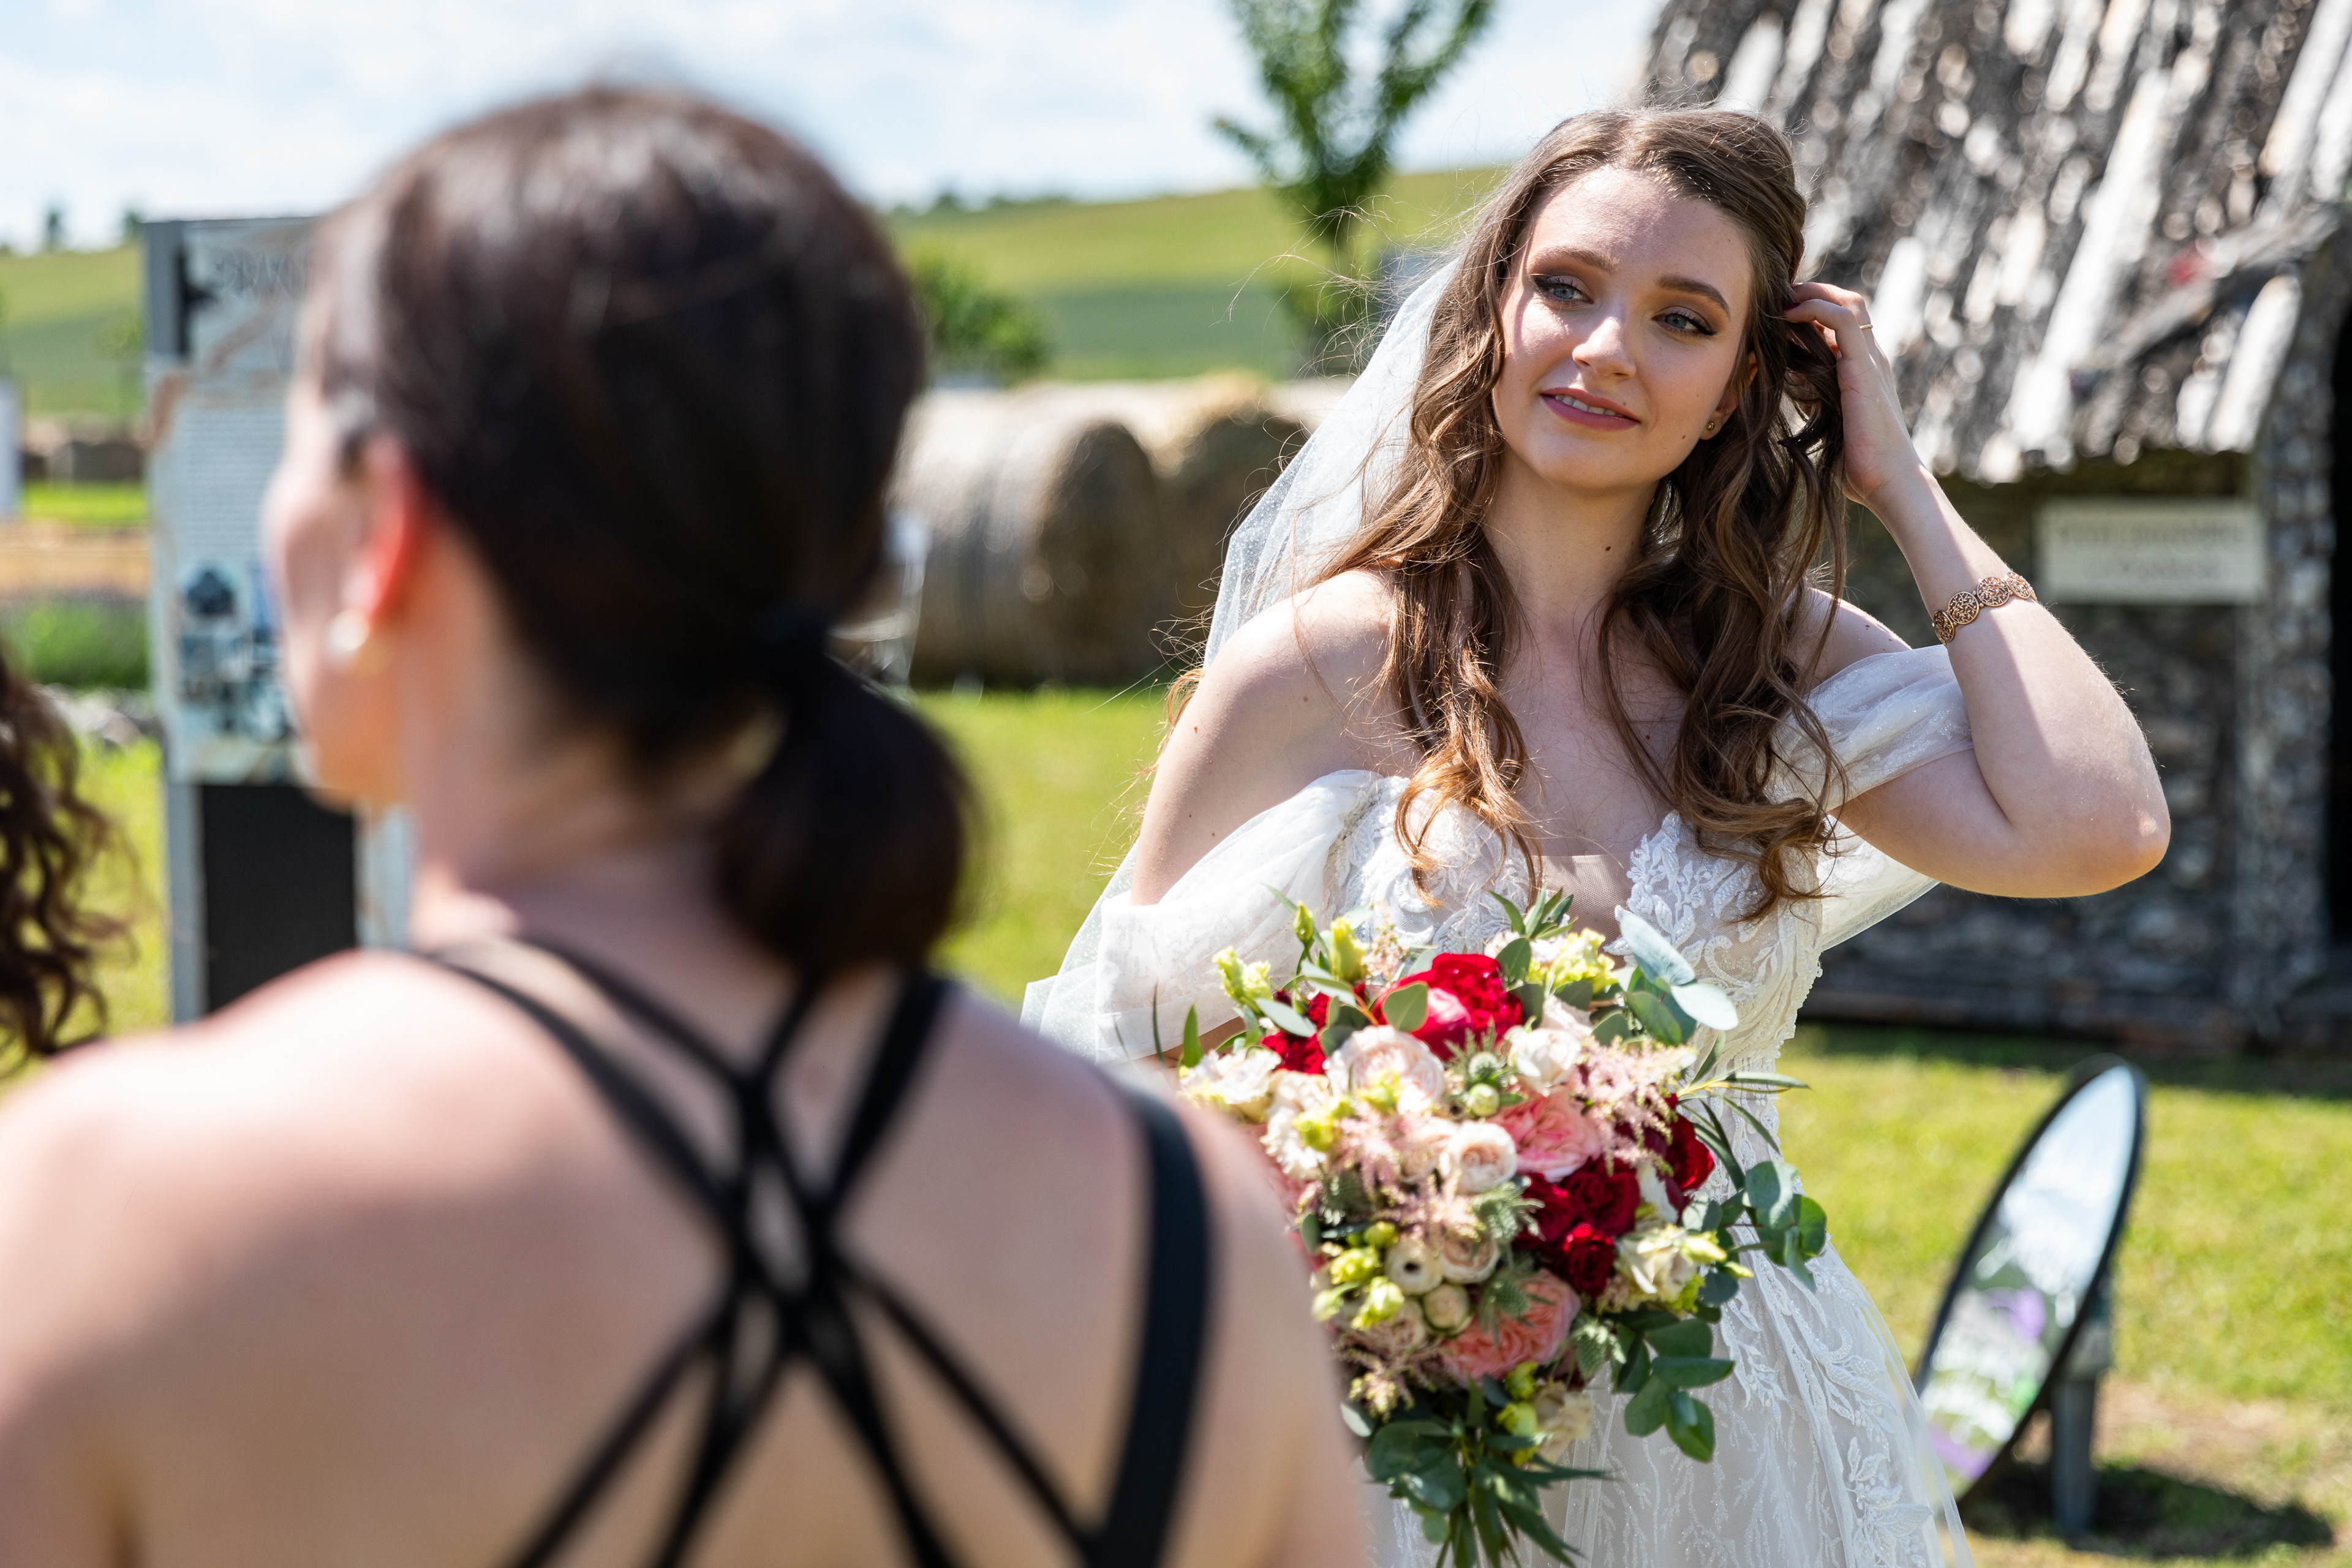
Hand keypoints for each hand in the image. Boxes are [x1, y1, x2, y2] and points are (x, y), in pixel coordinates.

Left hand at [1784, 282, 1926, 518]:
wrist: (1890, 483)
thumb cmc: (1860, 465)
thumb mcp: (1829, 421)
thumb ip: (1815, 398)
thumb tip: (1790, 384)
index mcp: (1864, 370)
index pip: (1842, 323)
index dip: (1812, 309)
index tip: (1779, 312)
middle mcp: (1871, 360)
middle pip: (1847, 304)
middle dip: (1811, 293)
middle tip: (1776, 297)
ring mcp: (1871, 362)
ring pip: (1849, 304)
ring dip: (1812, 293)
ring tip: (1781, 298)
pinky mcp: (1864, 371)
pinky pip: (1844, 321)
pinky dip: (1815, 308)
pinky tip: (1789, 315)